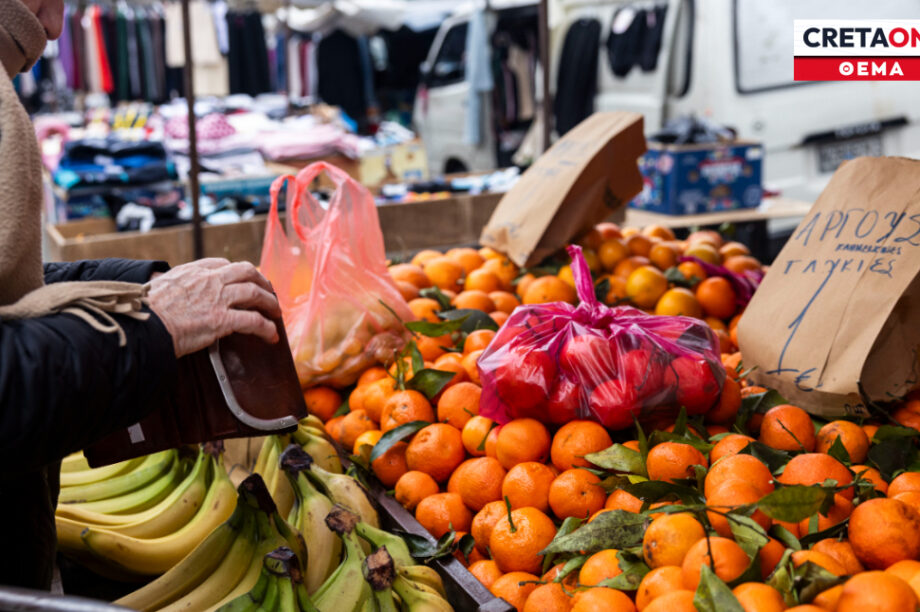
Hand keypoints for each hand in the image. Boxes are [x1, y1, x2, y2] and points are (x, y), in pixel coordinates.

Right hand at [146, 259, 280, 357]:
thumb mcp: (158, 287)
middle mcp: (209, 280)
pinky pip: (254, 321)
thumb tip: (170, 290)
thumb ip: (172, 286)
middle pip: (246, 272)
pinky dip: (267, 328)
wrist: (143, 326)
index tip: (244, 280)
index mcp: (192, 270)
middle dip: (262, 282)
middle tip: (269, 293)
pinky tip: (271, 336)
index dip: (238, 272)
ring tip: (276, 314)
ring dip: (270, 303)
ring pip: (255, 293)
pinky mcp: (222, 319)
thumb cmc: (145, 311)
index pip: (222, 264)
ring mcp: (218, 298)